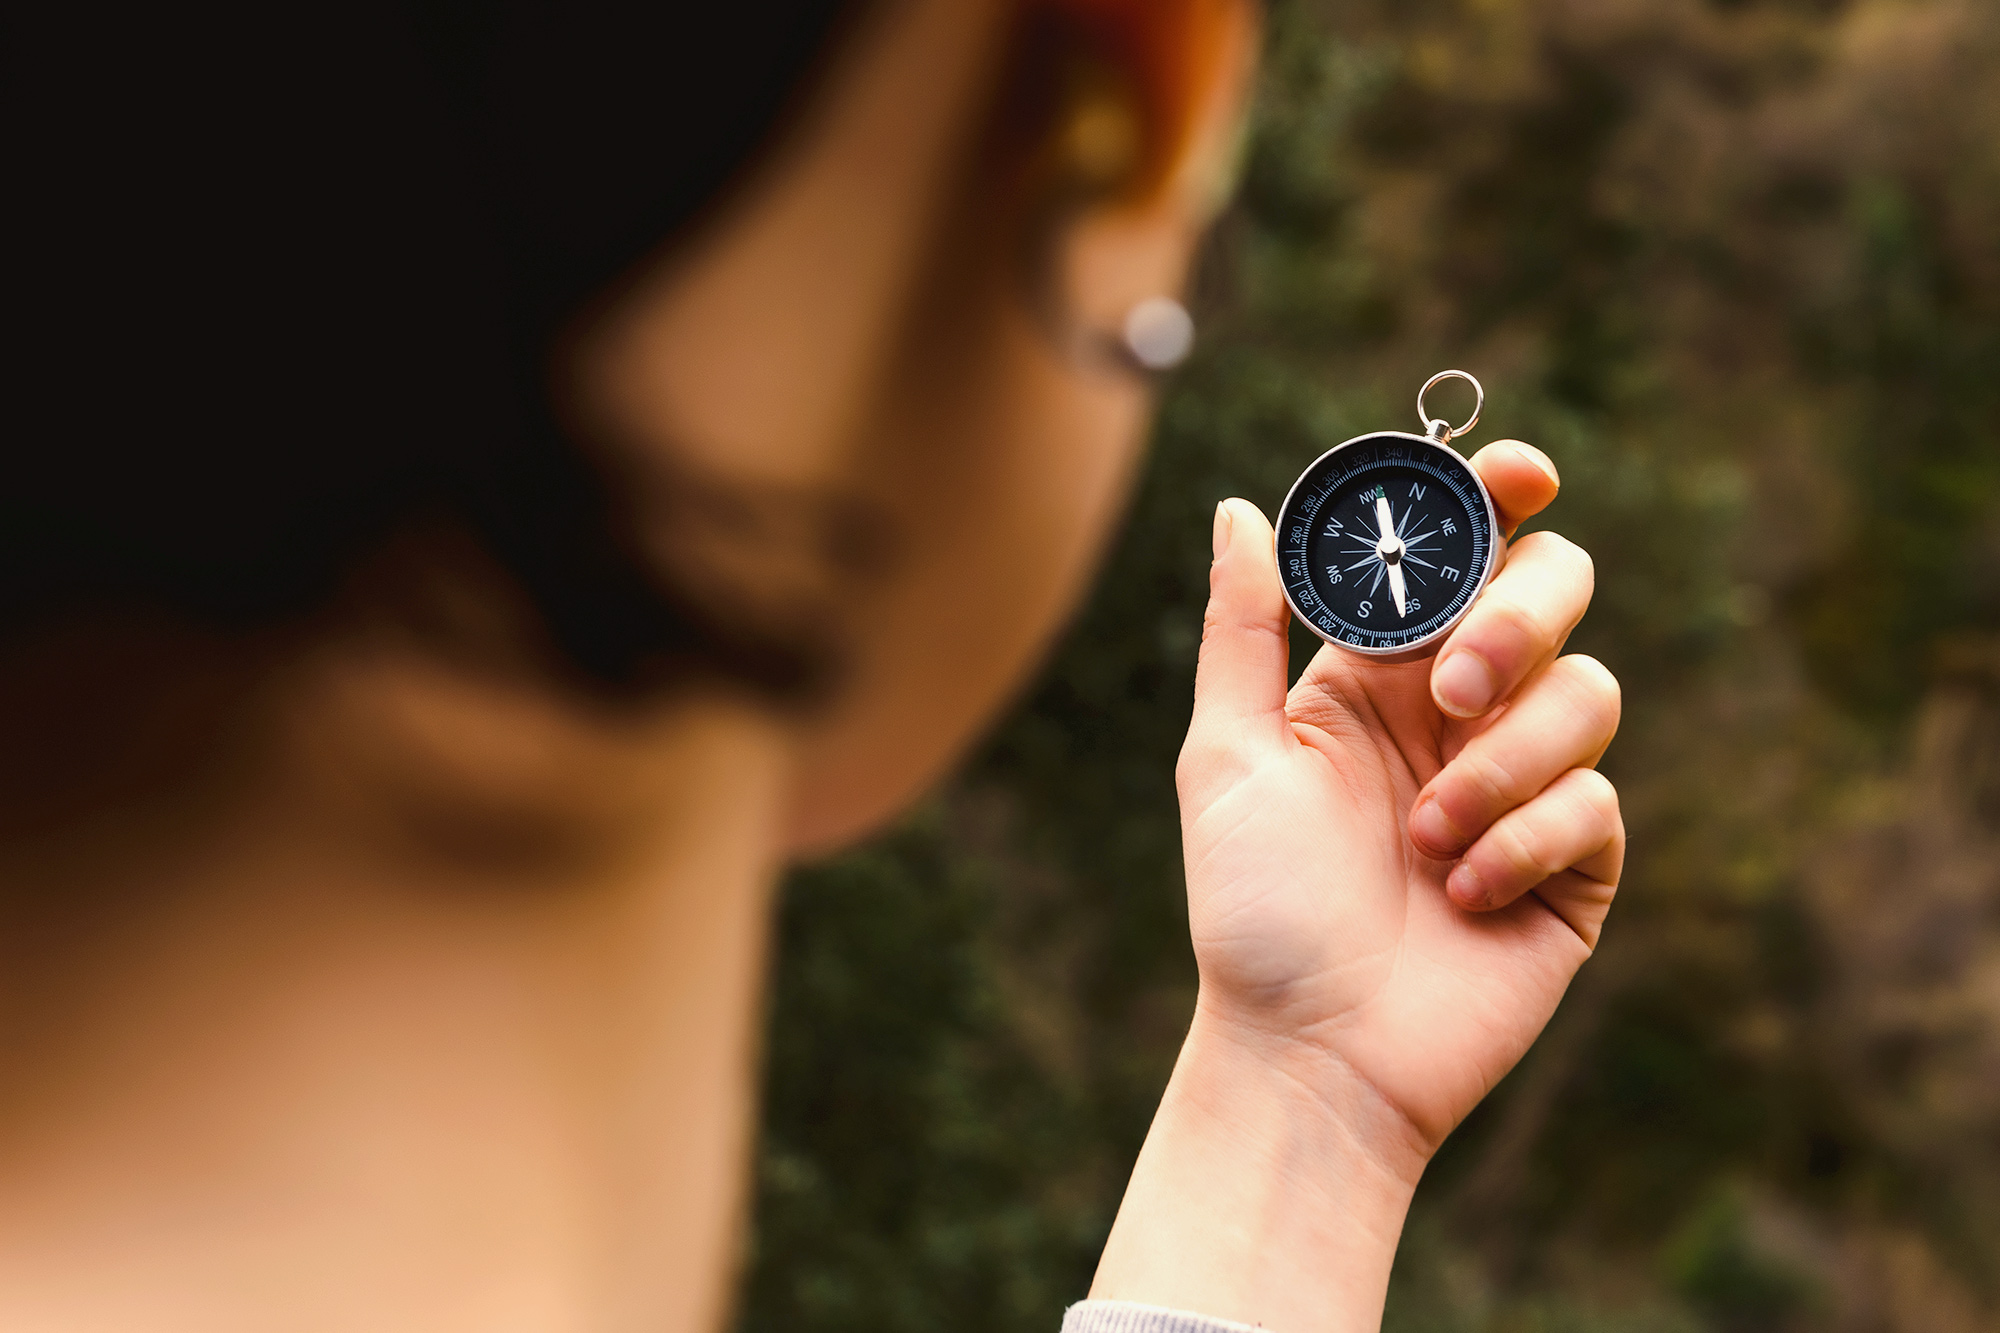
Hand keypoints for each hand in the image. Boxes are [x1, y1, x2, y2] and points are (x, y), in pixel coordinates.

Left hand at [1089, 442, 1620, 1331]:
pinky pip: (1597, 802)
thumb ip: (1243, 629)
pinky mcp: (1575, 864)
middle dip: (1516, 620)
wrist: (1311, 1053)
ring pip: (1589, 694)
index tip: (1519, 474)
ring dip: (1502, 766)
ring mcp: (1524, 785)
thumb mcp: (1225, 758)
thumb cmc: (1253, 912)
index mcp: (1377, 676)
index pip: (1458, 554)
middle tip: (1452, 689)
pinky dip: (1525, 841)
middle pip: (1554, 591)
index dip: (1495, 497)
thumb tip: (1236, 509)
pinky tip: (1461, 896)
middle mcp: (1458, 715)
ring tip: (1424, 844)